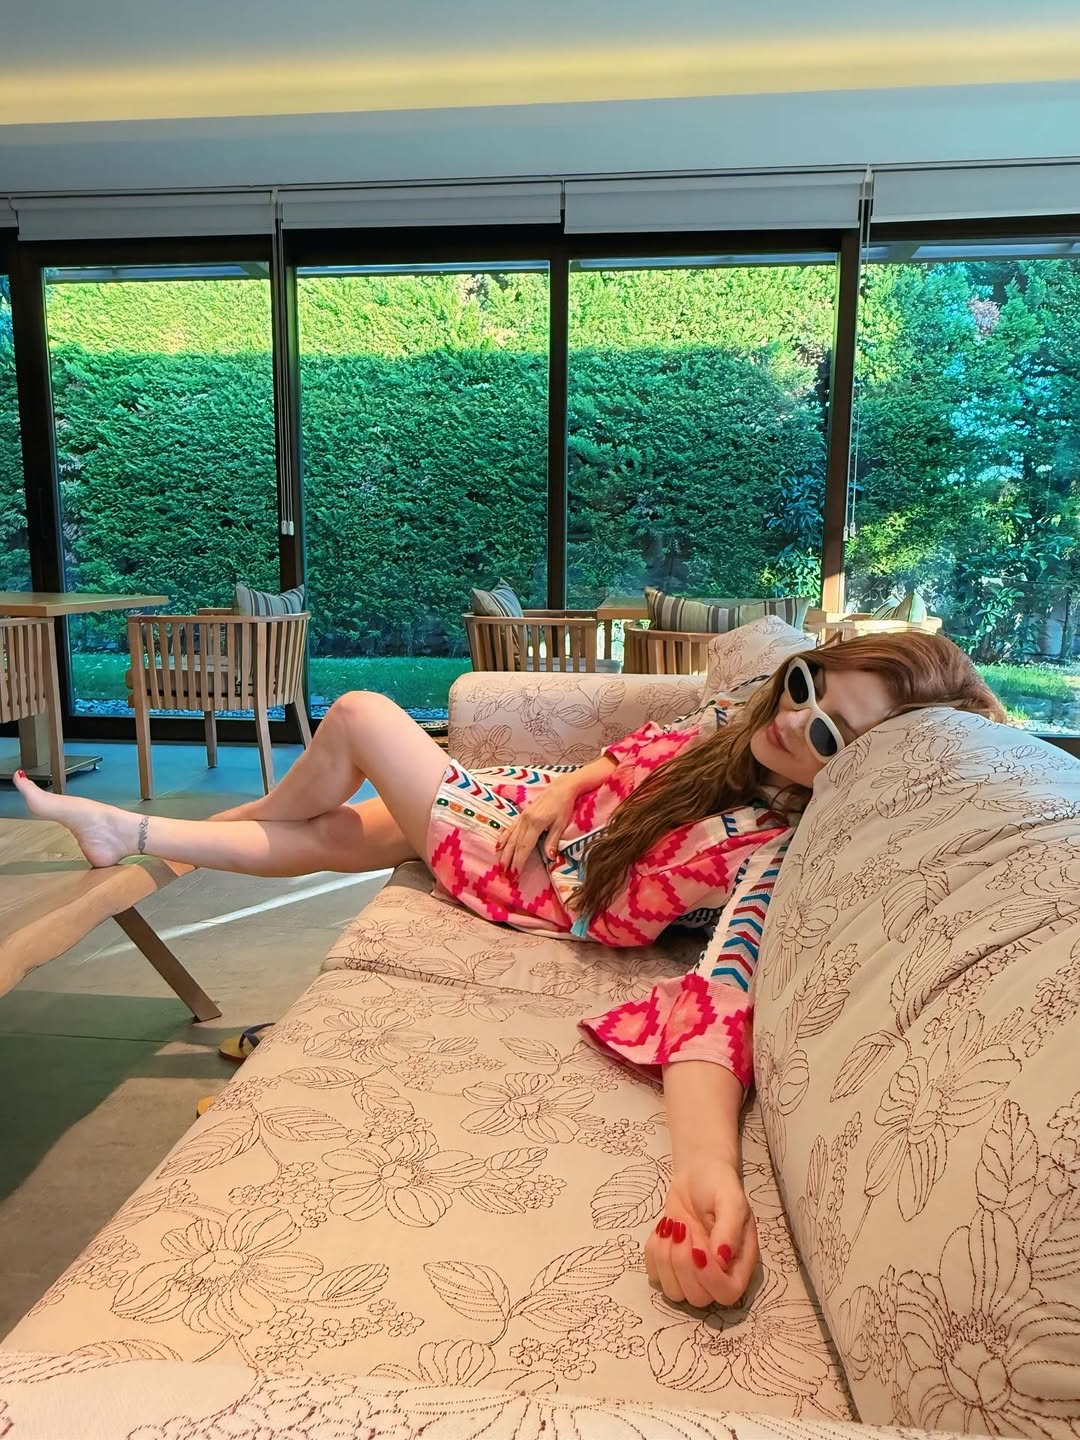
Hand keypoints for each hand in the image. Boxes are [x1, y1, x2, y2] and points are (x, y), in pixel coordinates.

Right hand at [495, 779, 576, 874]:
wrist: (562, 788)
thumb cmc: (564, 806)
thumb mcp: (561, 824)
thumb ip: (553, 841)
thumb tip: (550, 858)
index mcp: (535, 823)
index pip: (524, 847)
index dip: (519, 861)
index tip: (515, 874)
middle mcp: (525, 820)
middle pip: (515, 844)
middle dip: (509, 860)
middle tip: (505, 875)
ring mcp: (522, 817)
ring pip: (510, 837)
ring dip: (505, 852)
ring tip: (500, 865)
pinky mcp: (522, 815)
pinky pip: (510, 828)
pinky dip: (503, 838)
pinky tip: (498, 846)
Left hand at [645, 1158, 757, 1307]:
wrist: (697, 1175)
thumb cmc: (718, 1186)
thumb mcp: (731, 1200)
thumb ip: (730, 1229)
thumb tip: (721, 1259)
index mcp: (739, 1263)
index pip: (727, 1293)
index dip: (710, 1278)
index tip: (698, 1247)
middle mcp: (717, 1275)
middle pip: (698, 1297)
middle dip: (684, 1263)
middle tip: (683, 1227)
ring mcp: (691, 1274)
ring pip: (673, 1292)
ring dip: (666, 1257)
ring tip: (672, 1226)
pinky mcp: (669, 1267)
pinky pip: (654, 1276)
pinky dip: (653, 1253)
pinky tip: (663, 1230)